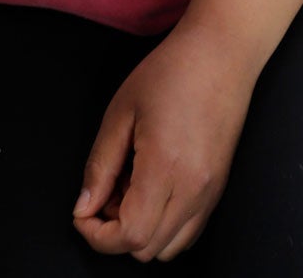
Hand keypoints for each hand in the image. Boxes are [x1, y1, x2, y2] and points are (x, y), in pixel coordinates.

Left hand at [72, 19, 257, 261]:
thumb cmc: (170, 73)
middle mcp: (193, 191)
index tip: (83, 212)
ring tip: (129, 185)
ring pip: (169, 247)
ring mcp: (210, 194)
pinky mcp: (218, 190)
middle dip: (115, 230)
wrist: (219, 55)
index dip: (98, 234)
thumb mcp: (120, 112)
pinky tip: (152, 186)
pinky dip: (163, 224)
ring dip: (140, 229)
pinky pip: (188, 232)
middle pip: (147, 248)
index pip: (130, 235)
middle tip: (105, 188)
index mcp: (165, 169)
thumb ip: (100, 165)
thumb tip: (84, 207)